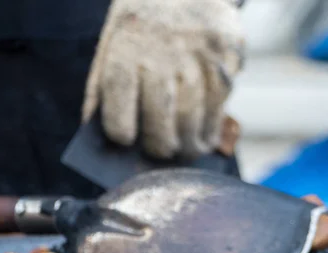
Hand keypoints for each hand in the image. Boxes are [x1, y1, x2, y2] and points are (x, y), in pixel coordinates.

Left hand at [82, 0, 244, 159]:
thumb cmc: (142, 23)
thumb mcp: (113, 41)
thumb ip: (102, 86)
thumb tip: (99, 134)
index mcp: (126, 47)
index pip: (120, 104)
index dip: (121, 131)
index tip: (125, 140)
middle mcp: (164, 51)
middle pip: (162, 120)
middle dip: (160, 147)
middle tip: (161, 153)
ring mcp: (200, 53)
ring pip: (194, 118)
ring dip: (190, 144)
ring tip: (187, 150)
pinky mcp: (228, 54)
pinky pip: (221, 104)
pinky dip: (213, 125)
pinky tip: (206, 133)